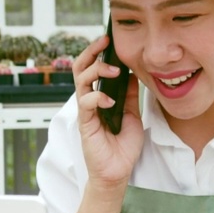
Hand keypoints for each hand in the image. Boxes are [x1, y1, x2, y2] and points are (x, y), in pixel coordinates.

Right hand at [73, 34, 142, 186]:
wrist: (117, 172)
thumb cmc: (122, 146)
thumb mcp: (132, 115)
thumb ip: (129, 95)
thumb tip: (132, 73)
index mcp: (99, 97)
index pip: (93, 69)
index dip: (98, 53)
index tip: (109, 40)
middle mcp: (89, 101)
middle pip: (81, 69)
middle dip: (91, 53)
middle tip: (105, 43)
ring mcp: (85, 112)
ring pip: (81, 81)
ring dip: (97, 72)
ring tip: (113, 72)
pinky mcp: (85, 124)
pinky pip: (86, 104)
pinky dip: (97, 98)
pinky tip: (110, 101)